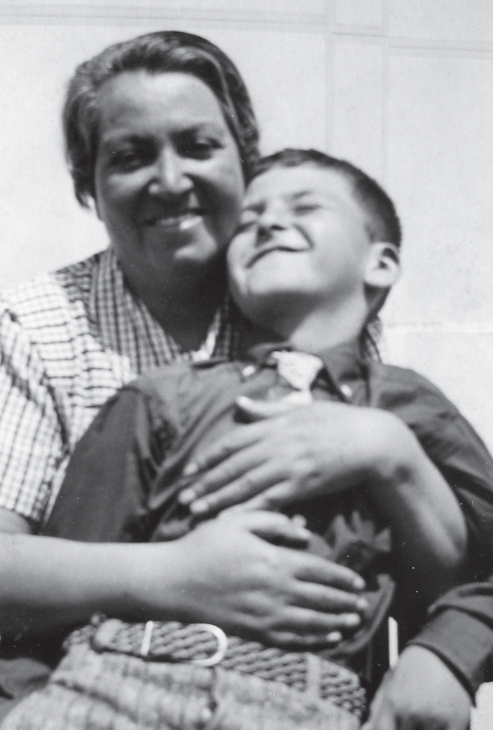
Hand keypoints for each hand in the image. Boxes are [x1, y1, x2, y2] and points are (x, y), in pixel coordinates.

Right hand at [141, 510, 367, 648]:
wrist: (175, 581)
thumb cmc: (206, 545)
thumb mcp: (238, 521)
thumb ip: (273, 522)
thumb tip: (304, 532)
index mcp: (273, 561)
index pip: (319, 571)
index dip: (342, 578)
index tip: (359, 582)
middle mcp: (274, 591)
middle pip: (320, 599)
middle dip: (345, 603)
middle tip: (364, 605)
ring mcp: (264, 615)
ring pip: (311, 623)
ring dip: (336, 624)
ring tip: (354, 623)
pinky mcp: (254, 632)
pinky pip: (291, 641)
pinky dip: (313, 642)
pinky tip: (328, 640)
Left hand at [179, 398, 391, 515]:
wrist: (372, 441)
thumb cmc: (339, 421)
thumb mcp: (302, 408)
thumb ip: (269, 409)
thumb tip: (240, 403)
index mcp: (276, 425)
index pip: (233, 441)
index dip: (209, 457)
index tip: (190, 470)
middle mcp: (278, 445)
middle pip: (233, 466)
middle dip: (206, 482)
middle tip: (183, 497)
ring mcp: (290, 465)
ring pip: (246, 485)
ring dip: (218, 499)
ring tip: (197, 511)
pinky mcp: (303, 485)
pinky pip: (270, 500)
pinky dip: (248, 510)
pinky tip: (232, 520)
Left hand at [362, 646, 471, 729]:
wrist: (445, 652)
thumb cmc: (415, 666)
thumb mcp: (389, 680)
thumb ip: (377, 707)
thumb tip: (367, 728)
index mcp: (393, 702)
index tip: (391, 726)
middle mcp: (412, 712)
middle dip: (403, 727)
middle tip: (408, 718)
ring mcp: (434, 720)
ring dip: (422, 729)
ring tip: (423, 717)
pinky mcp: (455, 724)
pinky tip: (436, 723)